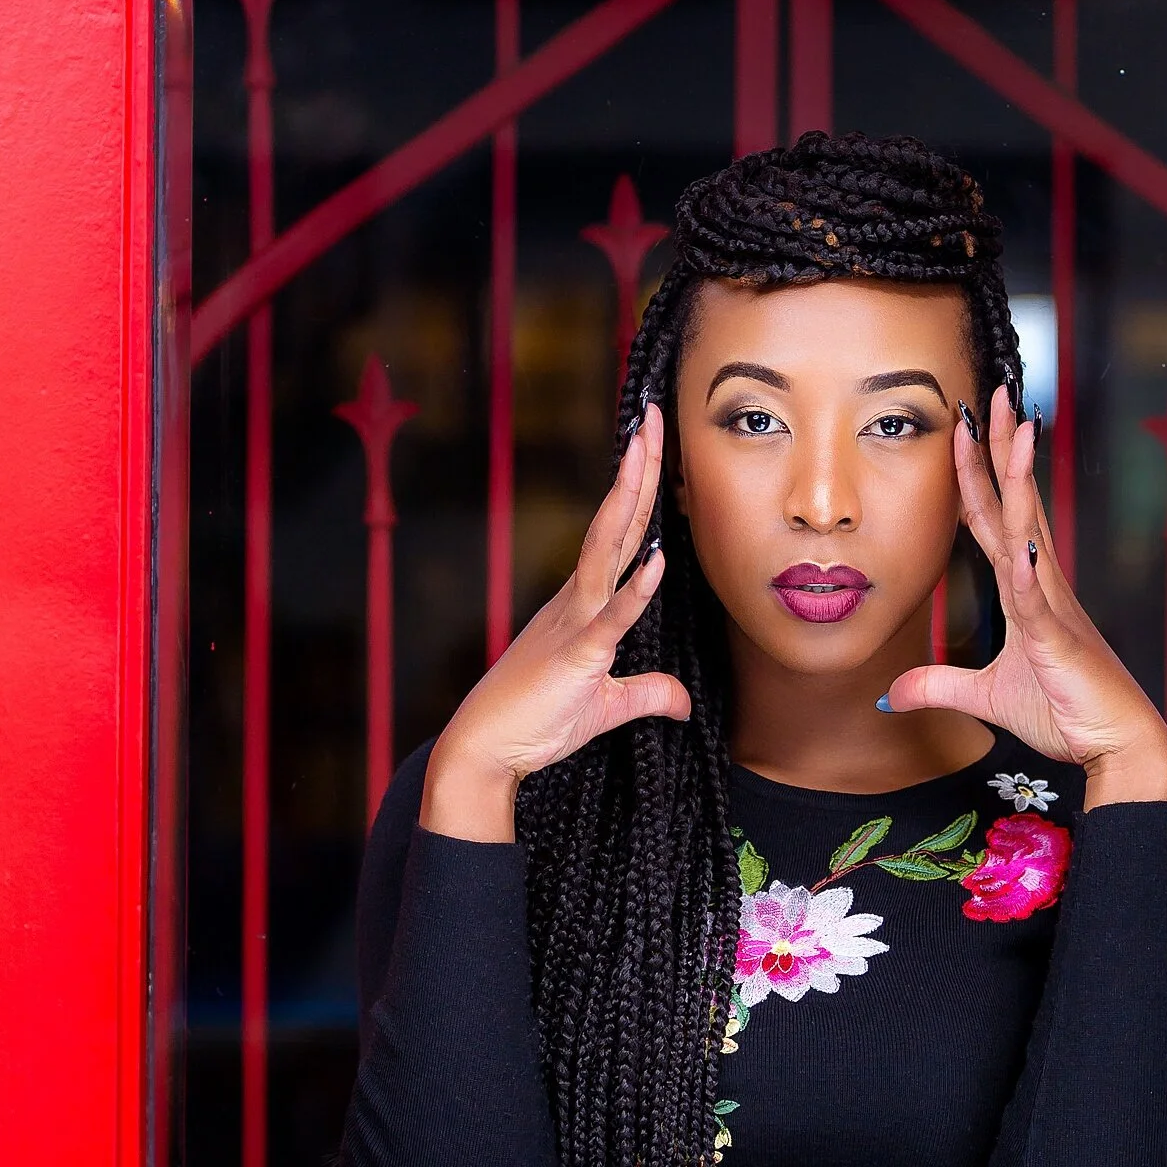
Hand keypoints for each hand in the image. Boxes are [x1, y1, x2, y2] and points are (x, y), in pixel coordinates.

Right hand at [421, 404, 690, 840]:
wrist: (484, 750)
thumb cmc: (536, 723)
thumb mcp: (605, 707)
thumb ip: (646, 694)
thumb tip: (682, 701)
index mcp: (584, 603)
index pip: (622, 536)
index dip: (641, 490)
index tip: (654, 443)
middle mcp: (577, 600)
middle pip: (617, 524)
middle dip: (637, 470)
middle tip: (654, 416)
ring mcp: (574, 622)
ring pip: (607, 550)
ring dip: (628, 502)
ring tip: (646, 452)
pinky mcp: (575, 656)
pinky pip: (609, 619)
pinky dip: (634, 592)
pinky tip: (657, 563)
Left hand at [883, 388, 1166, 809]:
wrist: (1116, 746)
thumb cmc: (1066, 713)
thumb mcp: (986, 698)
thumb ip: (938, 686)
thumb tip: (890, 694)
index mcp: (1028, 590)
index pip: (995, 519)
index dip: (977, 476)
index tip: (965, 428)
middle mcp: (1042, 586)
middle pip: (1018, 505)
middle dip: (1004, 450)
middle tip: (997, 396)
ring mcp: (1055, 610)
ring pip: (1032, 533)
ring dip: (1022, 483)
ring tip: (1016, 433)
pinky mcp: (1060, 643)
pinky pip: (1038, 602)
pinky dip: (1027, 574)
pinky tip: (1019, 546)